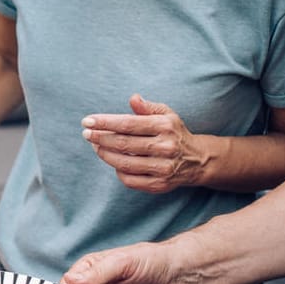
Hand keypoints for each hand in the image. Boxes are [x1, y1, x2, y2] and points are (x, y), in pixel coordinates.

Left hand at [83, 93, 206, 193]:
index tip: (87, 121)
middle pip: (123, 144)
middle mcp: (165, 147)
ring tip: (95, 146)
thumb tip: (133, 98)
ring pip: (124, 163)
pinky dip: (118, 171)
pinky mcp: (160, 185)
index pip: (128, 124)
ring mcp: (163, 168)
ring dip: (105, 154)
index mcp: (165, 126)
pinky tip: (113, 161)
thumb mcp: (167, 115)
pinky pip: (130, 180)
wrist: (198, 161)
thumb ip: (148, 107)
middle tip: (86, 134)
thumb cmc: (174, 133)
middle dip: (100, 138)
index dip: (105, 123)